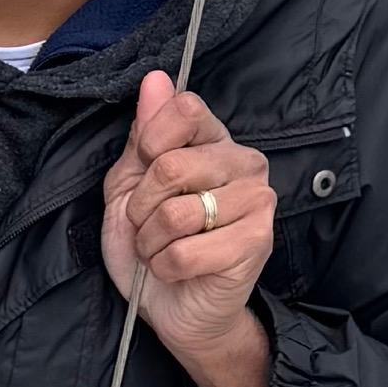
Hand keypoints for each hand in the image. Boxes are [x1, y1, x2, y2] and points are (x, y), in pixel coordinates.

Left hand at [100, 67, 277, 386]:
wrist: (174, 308)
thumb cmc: (153, 244)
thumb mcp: (130, 186)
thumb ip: (143, 135)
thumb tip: (155, 78)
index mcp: (215, 140)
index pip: (185, 109)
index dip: (150, 141)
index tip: (144, 172)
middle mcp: (245, 162)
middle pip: (172, 165)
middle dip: (142, 207)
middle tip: (149, 226)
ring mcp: (257, 201)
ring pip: (176, 212)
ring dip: (152, 242)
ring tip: (163, 249)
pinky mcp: (256, 241)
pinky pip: (185, 251)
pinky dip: (166, 266)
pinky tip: (179, 270)